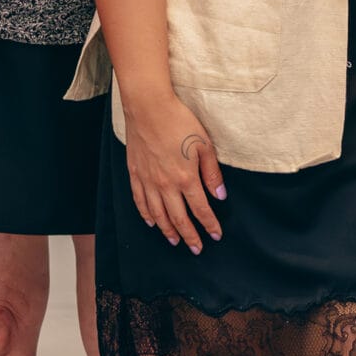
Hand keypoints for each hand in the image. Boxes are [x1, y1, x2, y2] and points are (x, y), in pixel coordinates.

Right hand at [121, 87, 225, 253]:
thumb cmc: (179, 121)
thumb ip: (212, 173)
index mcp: (186, 178)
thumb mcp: (204, 144)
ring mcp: (148, 181)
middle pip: (179, 219)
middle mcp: (166, 185)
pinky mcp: (135, 174)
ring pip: (158, 215)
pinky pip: (140, 201)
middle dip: (190, 236)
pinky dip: (146, 215)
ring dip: (168, 230)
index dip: (209, 225)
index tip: (216, 235)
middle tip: (197, 248)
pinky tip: (152, 222)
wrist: (148, 107)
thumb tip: (220, 196)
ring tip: (175, 241)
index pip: (200, 210)